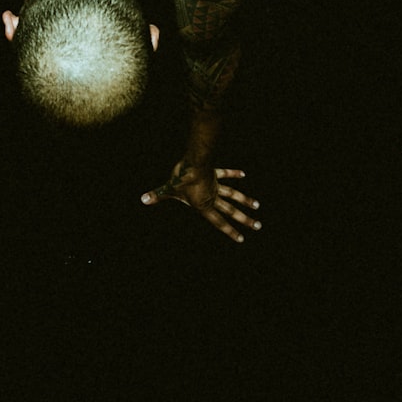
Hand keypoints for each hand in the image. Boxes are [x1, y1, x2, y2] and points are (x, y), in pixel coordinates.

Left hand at [141, 164, 260, 242]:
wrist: (193, 162)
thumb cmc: (180, 178)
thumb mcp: (168, 189)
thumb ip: (157, 195)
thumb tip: (143, 199)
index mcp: (203, 206)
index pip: (218, 222)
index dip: (230, 231)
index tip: (241, 238)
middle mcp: (212, 197)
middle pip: (231, 211)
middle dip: (244, 220)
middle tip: (258, 226)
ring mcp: (216, 185)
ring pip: (234, 195)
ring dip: (245, 200)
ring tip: (257, 206)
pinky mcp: (215, 174)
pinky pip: (226, 174)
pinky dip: (233, 174)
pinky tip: (243, 174)